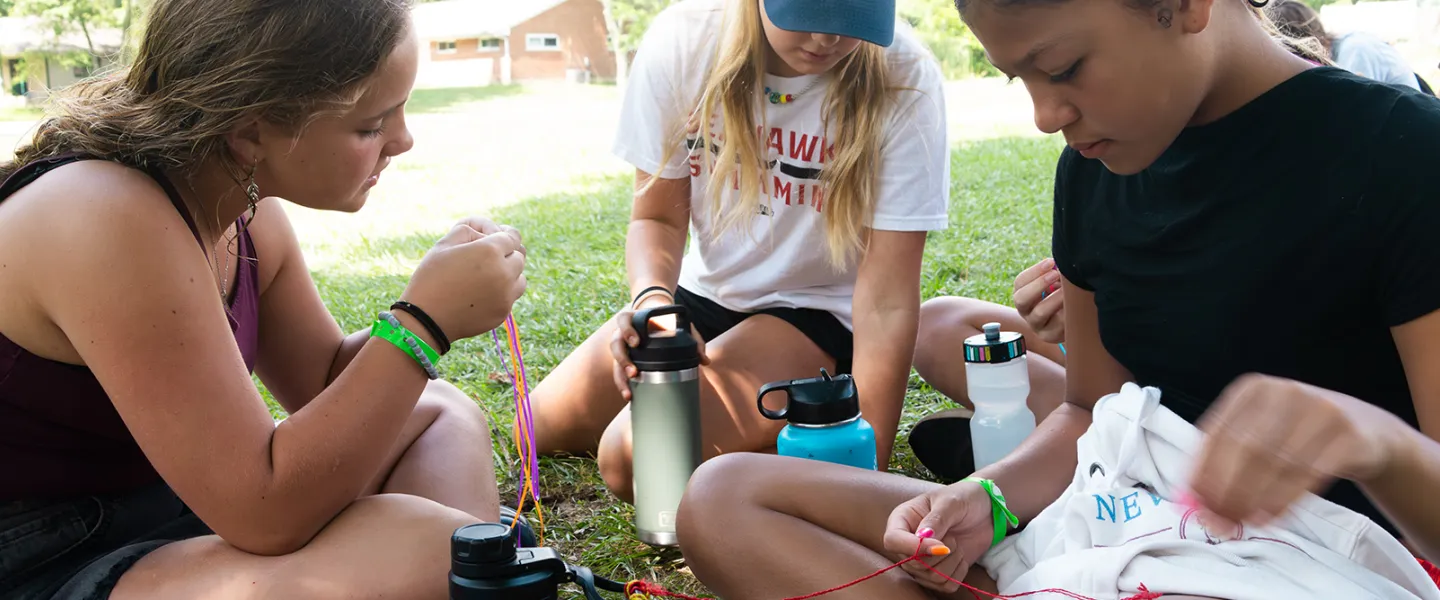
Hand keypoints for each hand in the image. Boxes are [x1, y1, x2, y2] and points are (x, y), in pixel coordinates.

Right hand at [400, 217, 526, 340]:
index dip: (502, 234)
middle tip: (484, 258)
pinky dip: (503, 292)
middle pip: (519, 256)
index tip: (492, 237)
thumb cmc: (431, 277)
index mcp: (490, 251)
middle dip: (505, 254)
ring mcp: (506, 295)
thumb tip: (490, 230)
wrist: (425, 318)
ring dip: (509, 274)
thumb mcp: (444, 244)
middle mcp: (503, 273)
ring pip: (520, 278)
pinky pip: (511, 297)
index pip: (512, 236)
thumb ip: (470, 229)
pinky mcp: (503, 312)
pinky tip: (481, 293)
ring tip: (486, 275)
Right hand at [609, 292, 709, 399]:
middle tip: (634, 372)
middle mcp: (623, 332)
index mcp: (634, 319)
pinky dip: (623, 384)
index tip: (636, 342)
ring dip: (620, 377)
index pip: (624, 320)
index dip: (627, 331)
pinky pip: (619, 372)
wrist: (659, 322)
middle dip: (622, 360)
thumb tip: (704, 361)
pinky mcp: (623, 360)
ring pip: (615, 362)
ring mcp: (622, 347)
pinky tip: (629, 396)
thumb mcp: (682, 326)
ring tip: (629, 392)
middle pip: (615, 344)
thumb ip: (694, 340)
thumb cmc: (669, 323)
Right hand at [882, 481, 995, 593]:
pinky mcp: (938, 572)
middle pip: (913, 564)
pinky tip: (961, 557)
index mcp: (902, 519)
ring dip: (952, 561)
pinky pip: (945, 586)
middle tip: (953, 536)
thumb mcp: (950, 502)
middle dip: (940, 554)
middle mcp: (907, 543)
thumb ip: (936, 519)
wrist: (984, 510)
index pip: (892, 540)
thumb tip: (923, 539)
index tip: (941, 547)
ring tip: (957, 544)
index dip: (914, 548)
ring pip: (931, 577)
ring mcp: (921, 561)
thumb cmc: (963, 499)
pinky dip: (958, 573)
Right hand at [1012, 258, 1063, 343]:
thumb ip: (1054, 272)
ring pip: (1039, 312)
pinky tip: (1076, 305)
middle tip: (1056, 275)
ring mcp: (1036, 326)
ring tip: (1068, 290)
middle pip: (1021, 299)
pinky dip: (1067, 312)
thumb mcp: (1055, 284)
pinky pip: (1057, 324)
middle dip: (1038, 284)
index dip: (1035, 271)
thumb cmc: (1063, 296)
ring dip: (1054, 298)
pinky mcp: (1050, 336)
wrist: (1071, 322)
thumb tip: (1061, 261)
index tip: (1051, 262)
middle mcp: (1025, 312)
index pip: (1020, 282)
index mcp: (1023, 295)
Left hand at [1189, 373, 1405, 529]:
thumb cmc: (1299, 434)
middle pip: (1246, 449)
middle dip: (1227, 490)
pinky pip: (1310, 474)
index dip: (1203, 470)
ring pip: (1277, 464)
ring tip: (1241, 523)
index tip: (1193, 501)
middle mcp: (1285, 392)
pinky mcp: (1349, 435)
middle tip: (1216, 520)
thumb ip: (1227, 456)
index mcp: (1254, 389)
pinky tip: (1270, 518)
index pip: (1218, 432)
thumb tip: (1190, 496)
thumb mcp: (1263, 429)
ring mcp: (1321, 410)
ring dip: (1254, 500)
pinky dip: (1284, 500)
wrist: (1367, 430)